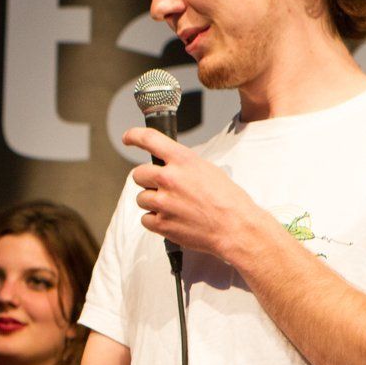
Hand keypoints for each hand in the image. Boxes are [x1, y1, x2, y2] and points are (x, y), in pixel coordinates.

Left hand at [122, 127, 266, 261]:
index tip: (128, 138)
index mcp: (183, 160)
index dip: (134, 136)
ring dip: (153, 203)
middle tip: (163, 188)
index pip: (149, 139)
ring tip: (175, 207)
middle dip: (147, 181)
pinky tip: (173, 220)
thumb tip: (168, 166)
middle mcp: (169, 178)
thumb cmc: (229, 200)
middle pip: (138, 174)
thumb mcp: (208, 170)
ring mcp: (163, 202)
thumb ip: (183, 165)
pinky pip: (145, 219)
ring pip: (141, 198)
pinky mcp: (161, 223)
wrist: (237, 228)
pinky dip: (155, 221)